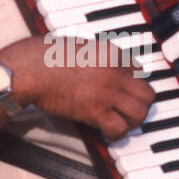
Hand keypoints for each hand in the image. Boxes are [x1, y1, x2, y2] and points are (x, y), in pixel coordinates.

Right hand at [1, 35, 155, 140]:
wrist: (31, 70)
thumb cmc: (46, 56)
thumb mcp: (79, 45)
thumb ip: (96, 55)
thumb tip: (100, 65)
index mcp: (111, 52)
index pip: (139, 70)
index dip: (133, 82)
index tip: (126, 89)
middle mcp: (115, 72)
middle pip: (148, 94)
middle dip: (142, 104)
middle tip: (132, 109)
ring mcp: (107, 92)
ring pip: (140, 113)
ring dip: (133, 121)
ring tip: (123, 122)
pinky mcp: (95, 111)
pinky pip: (120, 128)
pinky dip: (117, 133)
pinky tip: (109, 131)